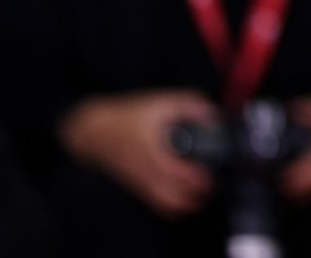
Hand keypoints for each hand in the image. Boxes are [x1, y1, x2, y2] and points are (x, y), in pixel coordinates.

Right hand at [60, 90, 219, 216]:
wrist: (96, 132)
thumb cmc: (129, 117)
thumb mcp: (161, 102)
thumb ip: (190, 105)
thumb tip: (213, 116)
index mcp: (154, 153)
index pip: (178, 175)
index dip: (199, 178)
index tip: (213, 172)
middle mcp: (149, 173)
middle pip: (175, 198)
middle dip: (198, 195)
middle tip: (213, 182)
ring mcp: (143, 184)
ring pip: (168, 206)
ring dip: (189, 204)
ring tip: (204, 192)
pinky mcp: (140, 188)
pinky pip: (159, 206)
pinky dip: (176, 207)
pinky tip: (187, 197)